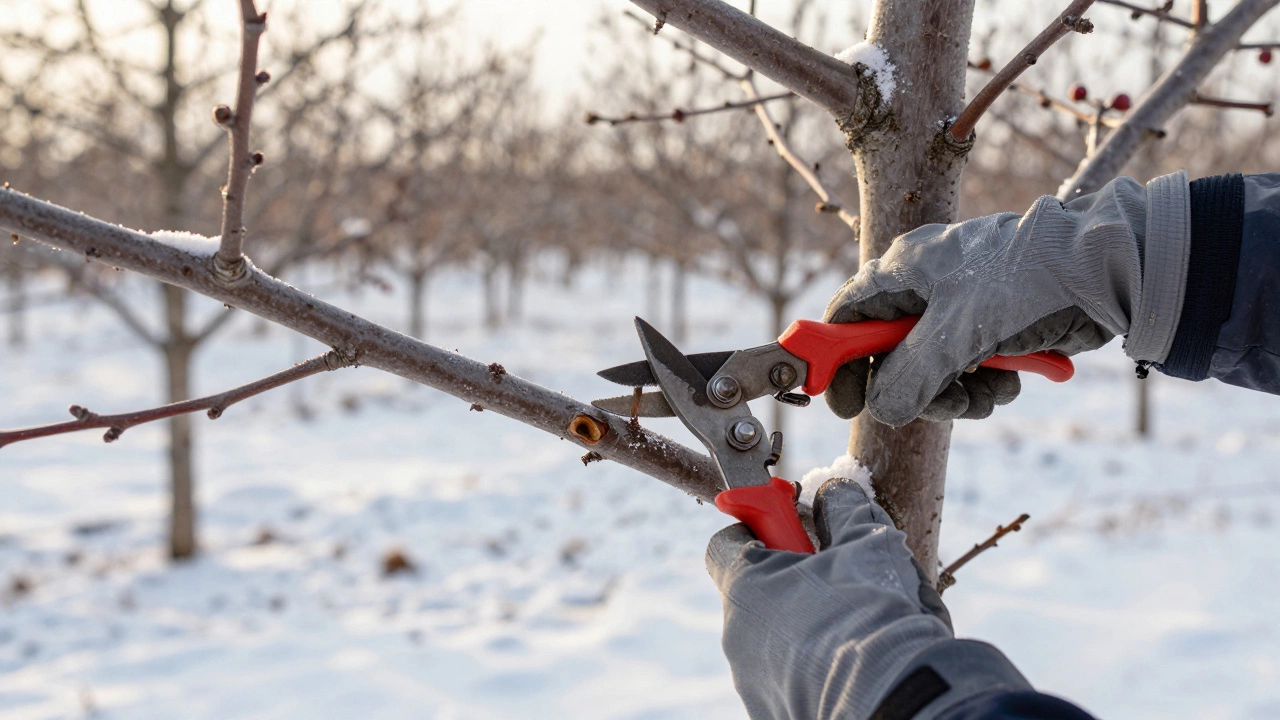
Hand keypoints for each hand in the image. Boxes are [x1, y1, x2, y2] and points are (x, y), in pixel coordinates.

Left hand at [706, 478, 952, 718]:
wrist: (903, 699)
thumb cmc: (879, 614)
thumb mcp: (868, 541)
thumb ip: (842, 508)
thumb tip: (835, 492)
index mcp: (746, 587)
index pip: (727, 542)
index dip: (760, 527)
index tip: (795, 529)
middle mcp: (738, 638)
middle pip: (757, 592)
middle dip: (794, 579)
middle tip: (843, 578)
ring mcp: (754, 682)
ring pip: (776, 637)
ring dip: (808, 624)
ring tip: (860, 628)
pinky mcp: (775, 713)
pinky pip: (789, 678)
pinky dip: (815, 667)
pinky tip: (856, 665)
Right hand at [821, 175, 1174, 426]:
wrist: (1108, 271)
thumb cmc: (1025, 283)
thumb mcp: (955, 335)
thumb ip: (908, 377)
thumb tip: (880, 410)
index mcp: (904, 269)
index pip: (847, 317)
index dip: (838, 363)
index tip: (841, 403)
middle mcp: (926, 286)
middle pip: (891, 355)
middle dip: (918, 389)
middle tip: (946, 405)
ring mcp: (961, 307)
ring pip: (933, 370)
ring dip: (959, 395)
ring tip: (990, 393)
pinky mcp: (994, 326)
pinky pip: (969, 370)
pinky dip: (986, 386)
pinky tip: (1010, 382)